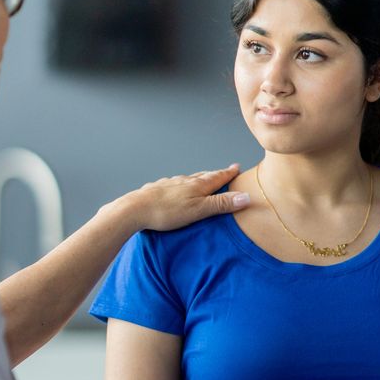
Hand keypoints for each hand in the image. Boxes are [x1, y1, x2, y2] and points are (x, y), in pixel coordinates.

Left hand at [129, 165, 249, 230]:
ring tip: (202, 181)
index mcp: (197, 185)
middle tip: (224, 172)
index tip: (237, 167)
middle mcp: (184, 181)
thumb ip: (221, 204)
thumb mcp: (198, 210)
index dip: (228, 173)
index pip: (217, 176)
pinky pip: (174, 185)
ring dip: (198, 179)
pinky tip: (177, 190)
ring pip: (188, 180)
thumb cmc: (167, 212)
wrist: (135, 209)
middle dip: (215, 174)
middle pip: (203, 176)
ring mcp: (169, 184)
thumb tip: (245, 197)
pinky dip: (182, 186)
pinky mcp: (157, 190)